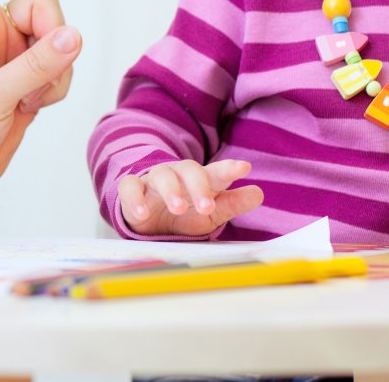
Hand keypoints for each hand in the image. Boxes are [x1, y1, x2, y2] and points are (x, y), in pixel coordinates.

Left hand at [0, 0, 82, 221]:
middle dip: (53, 38)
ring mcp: (15, 57)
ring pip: (61, 40)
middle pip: (45, 4)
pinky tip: (31, 109)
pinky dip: (57, 89)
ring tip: (23, 102)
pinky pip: (63, 69)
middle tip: (33, 74)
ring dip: (55, 73)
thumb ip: (34, 69)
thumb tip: (75, 36)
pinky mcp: (31, 82)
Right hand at [118, 159, 262, 236]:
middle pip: (189, 170)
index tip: (244, 168)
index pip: (216, 172)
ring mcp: (154, 181)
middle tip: (207, 206)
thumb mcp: (211, 213)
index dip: (229, 169)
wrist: (149, 220)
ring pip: (162, 176)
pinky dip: (134, 199)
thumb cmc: (185, 213)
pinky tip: (141, 212)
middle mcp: (178, 175)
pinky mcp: (132, 189)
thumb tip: (259, 193)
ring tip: (178, 208)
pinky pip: (130, 188)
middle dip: (199, 186)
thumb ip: (232, 204)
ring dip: (171, 191)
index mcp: (200, 180)